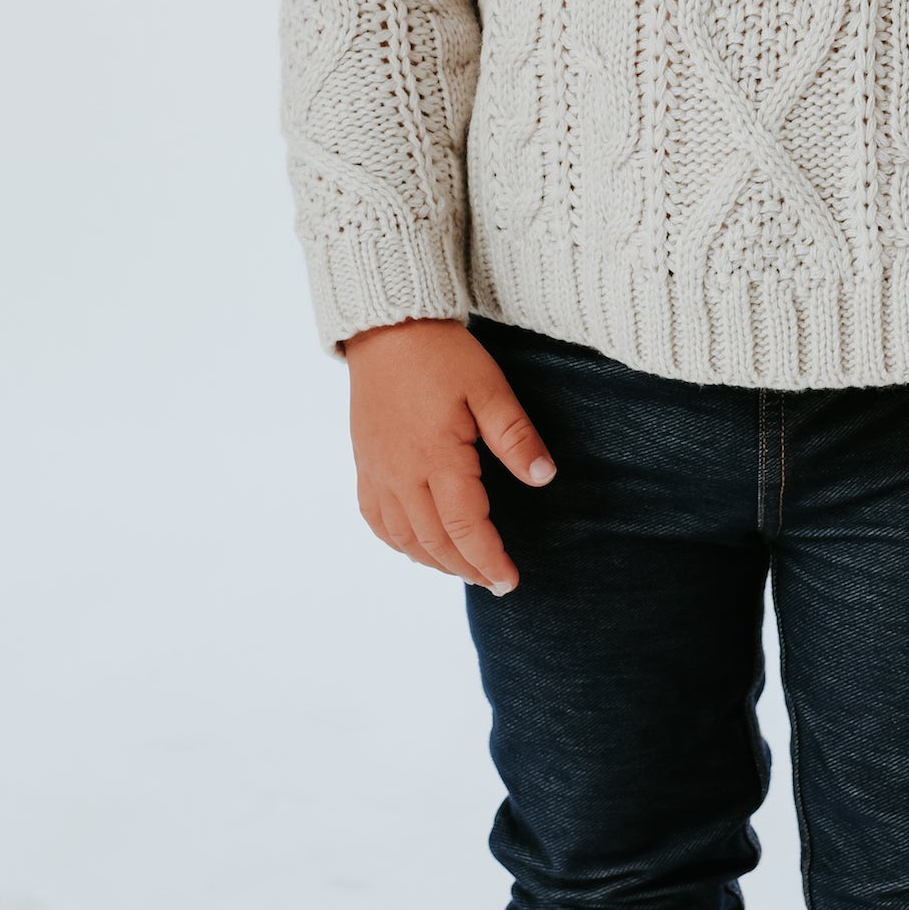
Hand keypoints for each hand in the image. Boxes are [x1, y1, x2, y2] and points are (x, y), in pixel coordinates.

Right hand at [342, 318, 556, 595]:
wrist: (386, 326)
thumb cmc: (441, 353)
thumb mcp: (489, 388)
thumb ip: (516, 437)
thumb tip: (544, 478)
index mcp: (437, 459)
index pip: (465, 528)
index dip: (488, 559)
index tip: (510, 580)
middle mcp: (401, 474)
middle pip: (433, 542)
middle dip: (467, 568)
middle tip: (495, 583)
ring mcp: (377, 471)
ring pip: (402, 538)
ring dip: (434, 561)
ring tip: (463, 570)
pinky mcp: (365, 463)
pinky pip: (374, 518)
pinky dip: (397, 542)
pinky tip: (415, 547)